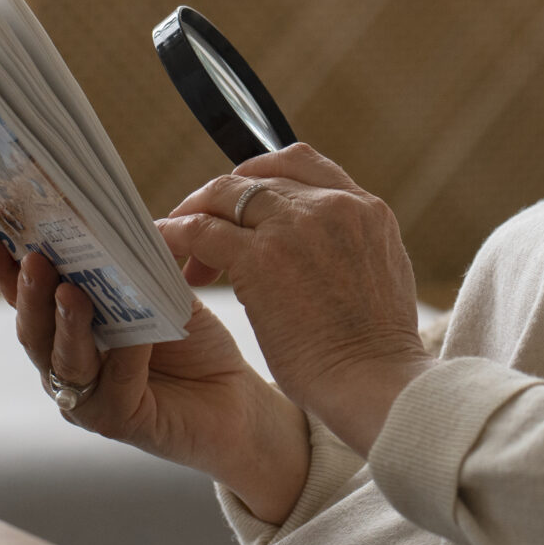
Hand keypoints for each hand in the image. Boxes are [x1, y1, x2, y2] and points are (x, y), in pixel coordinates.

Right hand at [0, 228, 309, 523]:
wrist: (234, 398)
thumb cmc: (190, 343)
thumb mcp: (158, 291)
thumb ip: (129, 264)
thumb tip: (109, 215)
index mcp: (66, 328)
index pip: (25, 293)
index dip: (1, 265)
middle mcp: (65, 365)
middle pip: (33, 328)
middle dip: (29, 291)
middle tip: (34, 258)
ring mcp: (86, 399)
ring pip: (64, 359)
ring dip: (64, 322)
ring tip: (68, 290)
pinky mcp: (119, 420)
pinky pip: (115, 383)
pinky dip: (125, 355)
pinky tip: (134, 335)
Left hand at [159, 144, 431, 454]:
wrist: (377, 382)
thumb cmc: (376, 350)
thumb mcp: (382, 274)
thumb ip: (350, 245)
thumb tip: (319, 246)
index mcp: (365, 208)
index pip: (300, 162)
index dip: (261, 175)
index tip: (240, 199)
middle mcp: (331, 205)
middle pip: (258, 179)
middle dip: (225, 202)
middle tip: (203, 232)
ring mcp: (295, 226)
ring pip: (226, 196)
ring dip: (197, 213)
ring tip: (178, 243)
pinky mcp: (261, 257)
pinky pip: (201, 230)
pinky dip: (175, 234)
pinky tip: (161, 247)